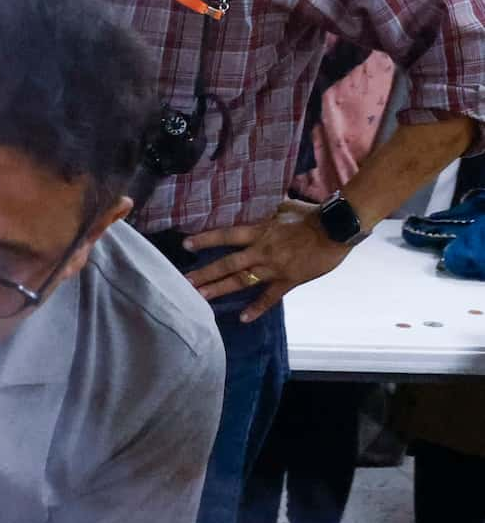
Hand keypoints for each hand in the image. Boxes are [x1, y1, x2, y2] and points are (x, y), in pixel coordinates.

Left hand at [185, 197, 351, 322]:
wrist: (337, 228)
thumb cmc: (312, 214)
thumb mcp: (284, 207)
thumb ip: (266, 211)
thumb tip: (255, 203)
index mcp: (260, 231)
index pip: (226, 235)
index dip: (206, 240)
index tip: (185, 245)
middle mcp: (262, 251)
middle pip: (228, 264)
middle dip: (205, 273)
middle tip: (183, 282)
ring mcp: (274, 268)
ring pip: (242, 281)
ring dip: (220, 290)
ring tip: (201, 298)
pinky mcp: (289, 280)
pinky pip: (270, 297)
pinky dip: (257, 308)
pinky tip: (243, 318)